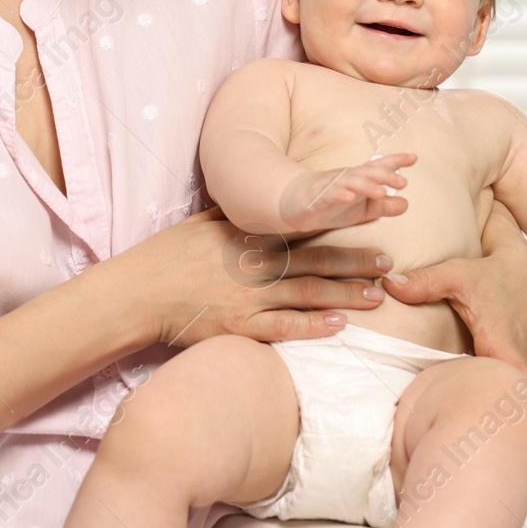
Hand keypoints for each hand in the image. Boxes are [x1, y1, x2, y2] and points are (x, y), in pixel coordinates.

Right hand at [116, 205, 395, 347]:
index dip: (339, 223)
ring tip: (377, 295)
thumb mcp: (200, 224)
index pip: (302, 227)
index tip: (369, 219)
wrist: (137, 293)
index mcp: (247, 237)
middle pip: (314, 261)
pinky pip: (282, 327)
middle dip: (354, 260)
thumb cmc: (165, 256)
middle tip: (388, 261)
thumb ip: (232, 215)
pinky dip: (311, 327)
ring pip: (307, 293)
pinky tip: (338, 326)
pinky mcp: (239, 327)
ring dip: (345, 293)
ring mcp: (248, 297)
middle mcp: (253, 264)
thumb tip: (255, 200)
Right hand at [278, 153, 415, 233]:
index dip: (396, 161)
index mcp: (360, 179)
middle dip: (384, 175)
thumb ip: (383, 206)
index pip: (379, 167)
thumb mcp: (363, 209)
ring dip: (365, 185)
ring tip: (381, 192)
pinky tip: (348, 197)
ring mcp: (331, 186)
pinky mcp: (317, 198)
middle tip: (402, 181)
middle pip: (367, 173)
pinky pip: (328, 195)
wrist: (294, 201)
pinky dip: (338, 194)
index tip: (414, 158)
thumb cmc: (333, 202)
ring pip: (350, 182)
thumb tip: (406, 204)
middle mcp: (347, 178)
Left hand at [383, 199, 526, 424]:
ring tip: (477, 442)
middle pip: (511, 394)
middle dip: (502, 418)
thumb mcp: (457, 273)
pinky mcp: (515, 365)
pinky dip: (495, 398)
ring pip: (509, 392)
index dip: (524, 398)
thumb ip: (424, 281)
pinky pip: (505, 385)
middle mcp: (515, 356)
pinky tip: (477, 418)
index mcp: (502, 339)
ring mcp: (519, 363)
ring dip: (498, 412)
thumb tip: (389, 285)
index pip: (517, 375)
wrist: (522, 271)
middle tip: (486, 445)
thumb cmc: (490, 275)